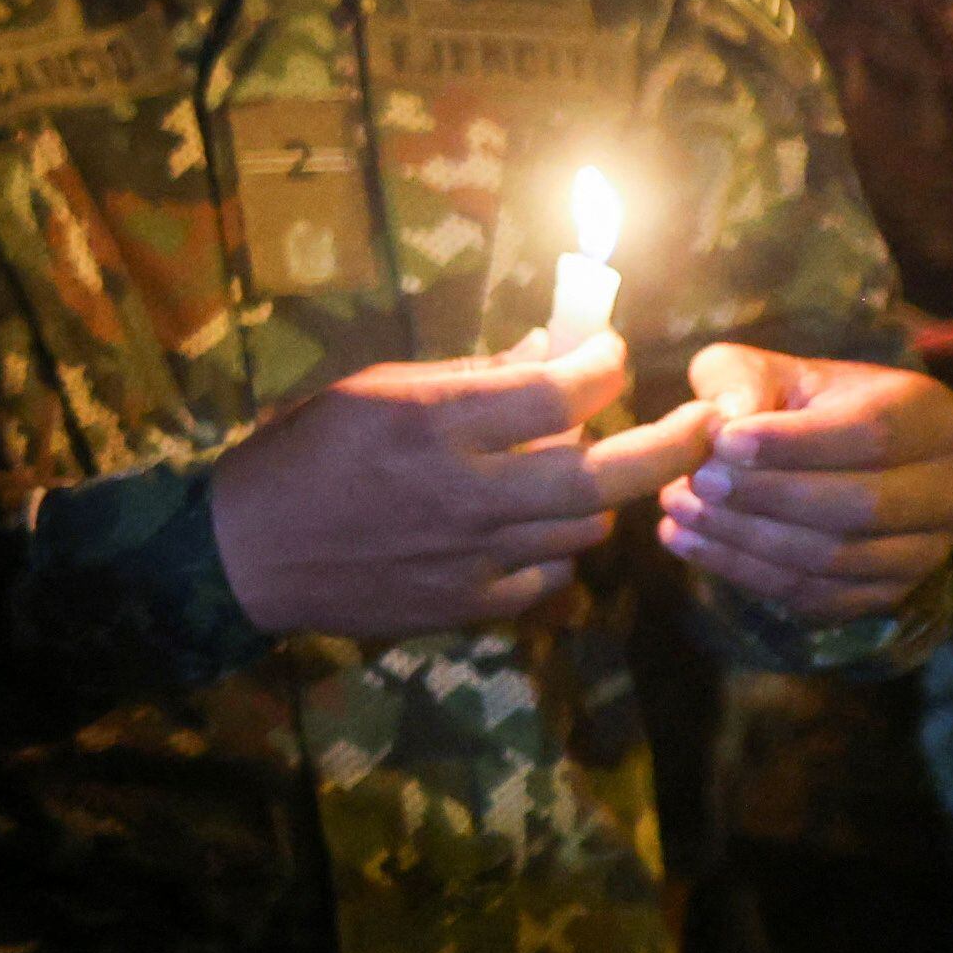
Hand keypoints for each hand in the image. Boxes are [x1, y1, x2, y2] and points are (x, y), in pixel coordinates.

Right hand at [207, 334, 689, 638]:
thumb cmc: (303, 451)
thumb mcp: (373, 389)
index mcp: (436, 424)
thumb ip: (468, 376)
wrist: (249, 552)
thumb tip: (551, 350)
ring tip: (581, 473)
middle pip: (605, 472)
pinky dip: (557, 549)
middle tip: (703, 420)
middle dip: (671, 440)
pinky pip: (551, 575)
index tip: (609, 351)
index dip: (604, 363)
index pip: (560, 390)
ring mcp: (473, 555)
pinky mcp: (469, 602)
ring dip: (600, 494)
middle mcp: (466, 491)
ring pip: (587, 526)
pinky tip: (532, 529)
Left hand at [657, 344, 952, 624]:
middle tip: (695, 482)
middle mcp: (949, 490)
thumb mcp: (763, 370)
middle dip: (768, 496)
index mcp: (934, 418)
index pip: (873, 434)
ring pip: (835, 557)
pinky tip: (688, 542)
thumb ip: (740, 380)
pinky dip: (744, 572)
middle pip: (861, 505)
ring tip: (677, 508)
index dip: (795, 443)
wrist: (816, 457)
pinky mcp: (885, 595)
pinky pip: (816, 596)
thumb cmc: (792, 404)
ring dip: (746, 538)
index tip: (723, 441)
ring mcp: (924, 550)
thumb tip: (726, 421)